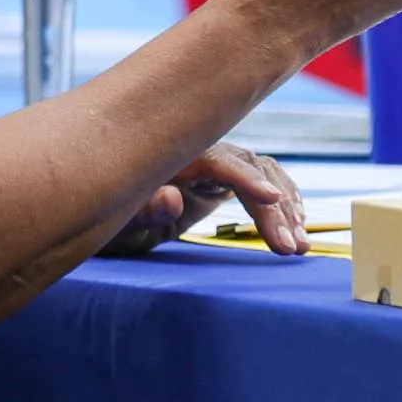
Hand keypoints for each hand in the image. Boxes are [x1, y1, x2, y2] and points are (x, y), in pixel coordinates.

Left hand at [99, 142, 306, 257]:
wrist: (103, 213)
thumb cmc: (108, 216)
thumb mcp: (119, 219)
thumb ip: (144, 208)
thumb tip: (171, 199)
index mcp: (178, 157)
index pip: (222, 162)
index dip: (248, 179)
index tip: (272, 200)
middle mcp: (201, 153)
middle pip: (251, 169)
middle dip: (275, 207)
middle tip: (289, 248)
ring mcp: (213, 164)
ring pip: (264, 173)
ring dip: (285, 207)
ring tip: (299, 244)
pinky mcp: (220, 179)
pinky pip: (261, 179)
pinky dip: (282, 199)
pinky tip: (297, 221)